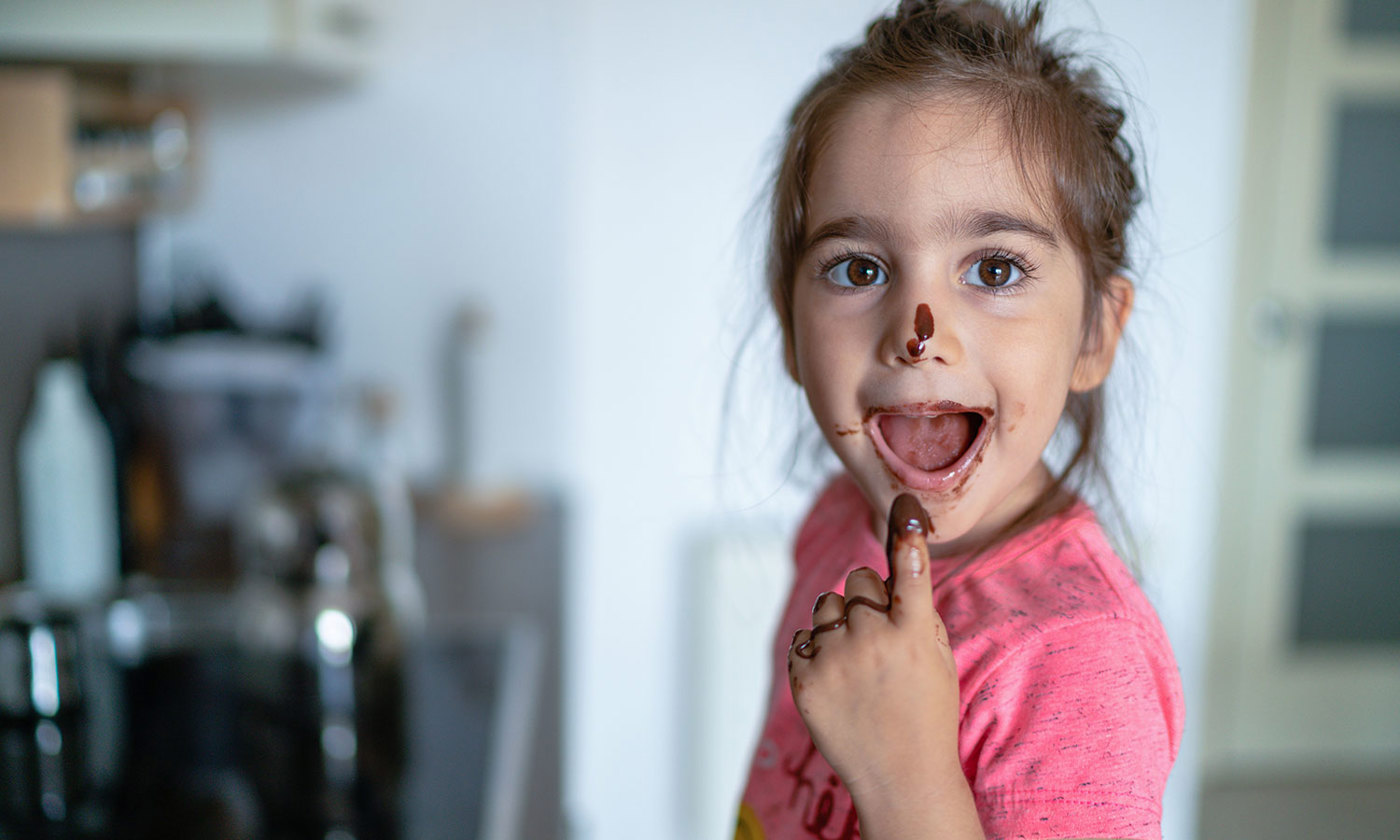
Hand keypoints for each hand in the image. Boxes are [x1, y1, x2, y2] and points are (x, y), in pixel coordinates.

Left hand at [787, 494, 981, 838]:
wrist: (900, 776)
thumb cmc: (926, 714)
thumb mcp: (939, 660)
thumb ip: (917, 614)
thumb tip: (895, 569)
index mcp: (913, 632)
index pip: (910, 570)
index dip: (907, 538)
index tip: (906, 513)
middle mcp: (871, 639)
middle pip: (856, 580)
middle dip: (865, 597)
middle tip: (877, 632)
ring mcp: (833, 659)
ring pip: (824, 606)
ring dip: (837, 623)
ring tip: (855, 661)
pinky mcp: (803, 679)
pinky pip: (802, 639)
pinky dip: (815, 653)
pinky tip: (836, 680)